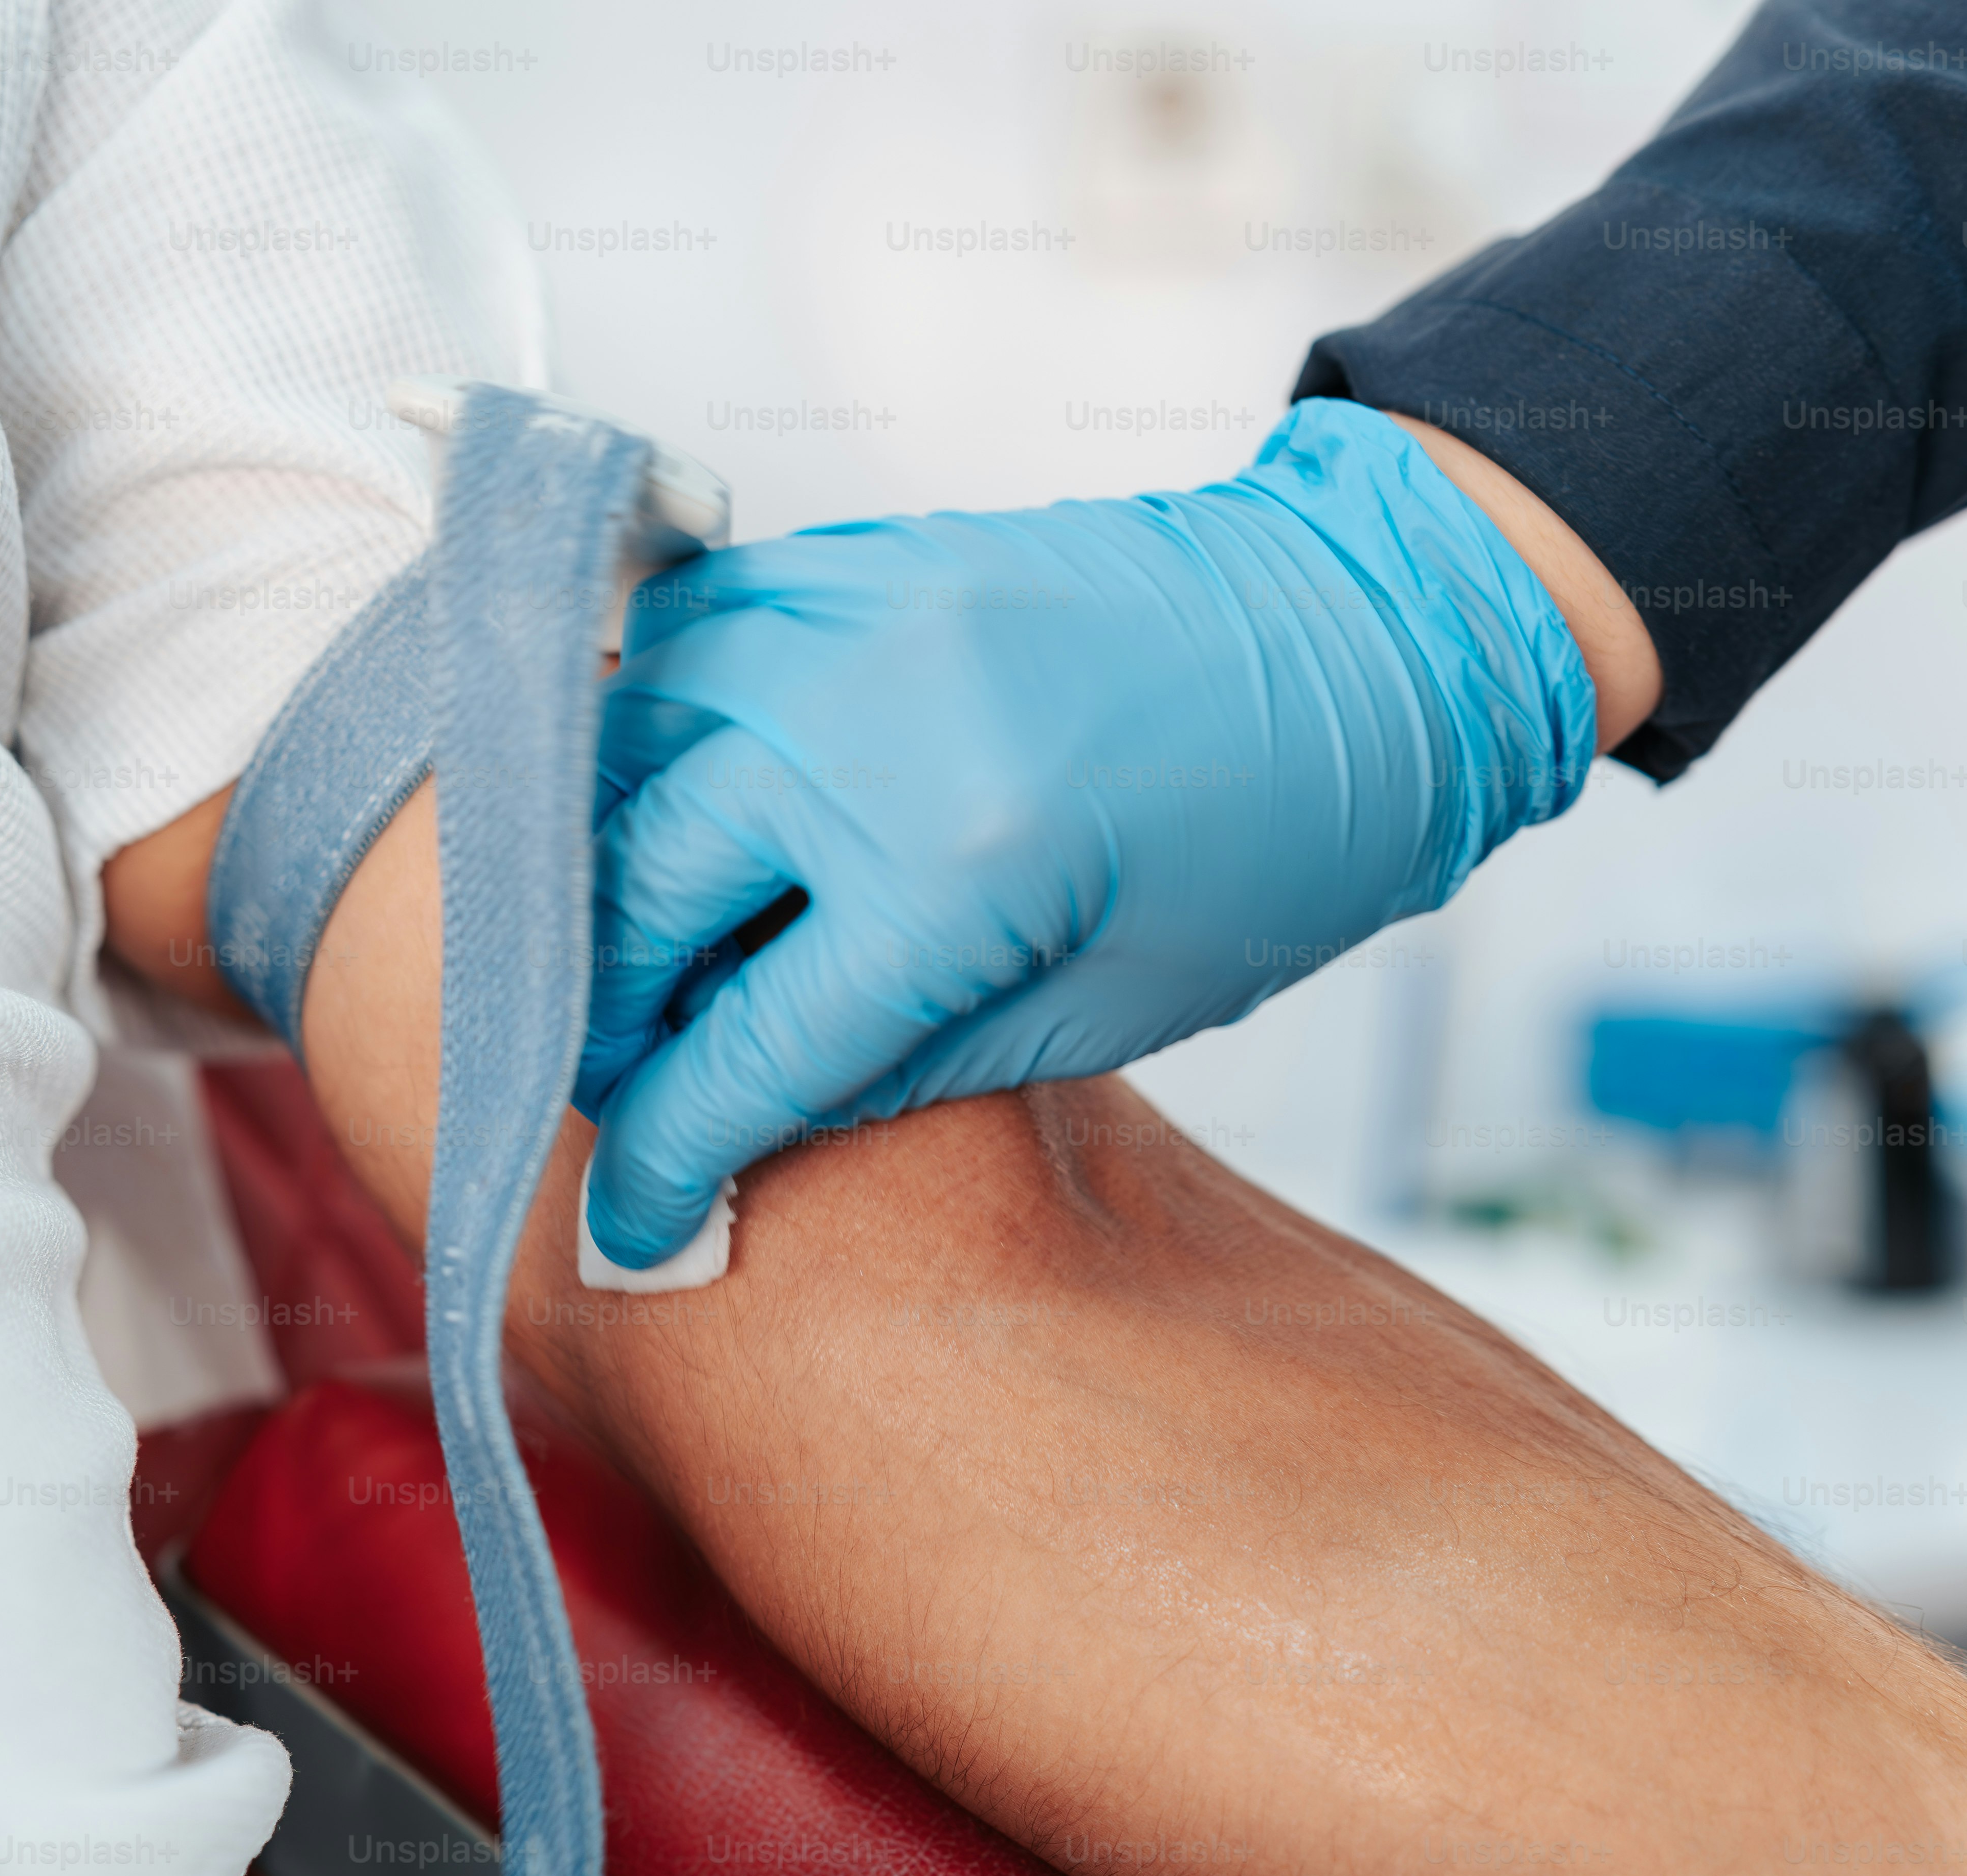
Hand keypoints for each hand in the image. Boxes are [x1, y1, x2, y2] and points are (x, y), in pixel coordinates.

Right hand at [576, 398, 1597, 1266]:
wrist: (1363, 636)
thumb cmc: (1272, 843)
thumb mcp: (1102, 1011)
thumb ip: (894, 1069)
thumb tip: (731, 1121)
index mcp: (957, 869)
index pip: (742, 1048)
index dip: (667, 1159)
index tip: (631, 1227)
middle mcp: (868, 727)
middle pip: (632, 894)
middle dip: (603, 1016)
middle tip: (630, 1080)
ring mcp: (842, 618)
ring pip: (611, 757)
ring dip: (603, 878)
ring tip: (651, 960)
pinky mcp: (844, 557)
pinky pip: (670, 647)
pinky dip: (648, 743)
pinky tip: (687, 814)